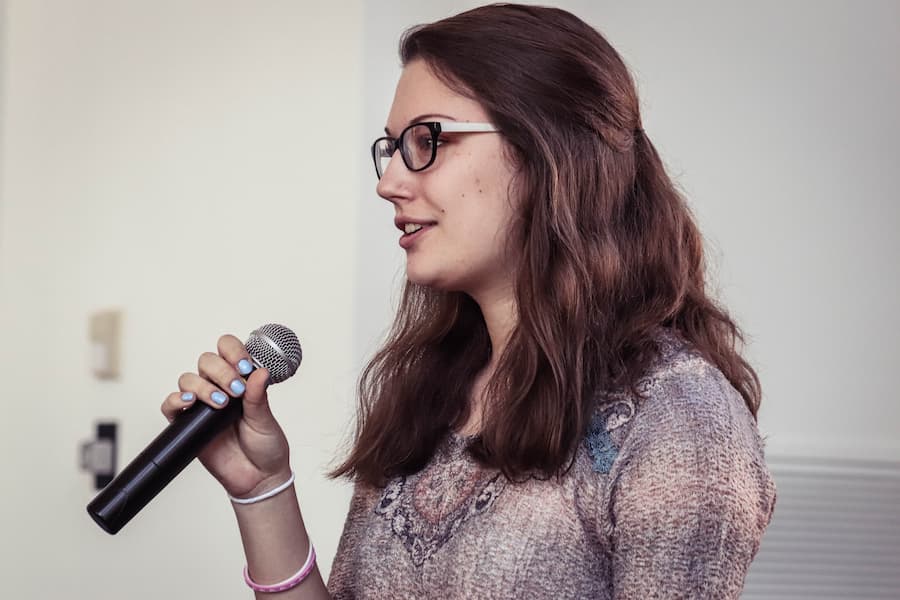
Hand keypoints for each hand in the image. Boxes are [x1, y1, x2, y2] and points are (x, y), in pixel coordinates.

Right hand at [161, 334, 291, 498]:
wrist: (257, 478)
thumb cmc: (265, 447)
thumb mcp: (265, 420)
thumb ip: (258, 397)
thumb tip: (259, 372)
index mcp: (241, 380)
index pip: (229, 350)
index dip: (233, 351)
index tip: (244, 366)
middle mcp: (220, 387)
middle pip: (207, 361)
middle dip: (221, 371)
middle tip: (236, 390)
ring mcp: (202, 405)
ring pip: (189, 378)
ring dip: (203, 386)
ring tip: (221, 403)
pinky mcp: (187, 424)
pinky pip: (171, 405)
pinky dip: (175, 399)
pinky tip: (189, 403)